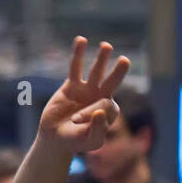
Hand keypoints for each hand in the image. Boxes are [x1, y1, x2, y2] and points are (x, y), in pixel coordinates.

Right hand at [39, 37, 131, 153]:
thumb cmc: (76, 142)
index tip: (76, 121)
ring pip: (96, 71)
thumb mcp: (90, 142)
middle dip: (118, 72)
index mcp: (109, 113)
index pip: (104, 106)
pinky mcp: (72, 85)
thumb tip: (101, 112)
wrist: (56, 138)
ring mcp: (87, 90)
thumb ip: (98, 130)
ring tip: (106, 46)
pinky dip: (78, 54)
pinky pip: (76, 67)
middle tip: (125, 60)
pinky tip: (81, 40)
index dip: (91, 112)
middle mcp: (101, 98)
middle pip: (112, 82)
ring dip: (101, 59)